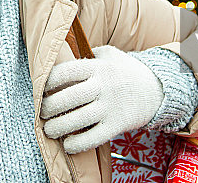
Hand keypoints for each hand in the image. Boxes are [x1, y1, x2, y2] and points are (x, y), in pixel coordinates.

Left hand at [41, 45, 163, 153]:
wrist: (156, 89)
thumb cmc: (125, 70)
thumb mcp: (108, 54)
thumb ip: (87, 54)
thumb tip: (61, 53)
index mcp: (98, 67)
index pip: (67, 71)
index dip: (49, 80)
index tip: (41, 87)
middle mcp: (103, 86)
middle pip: (70, 97)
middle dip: (50, 106)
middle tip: (42, 112)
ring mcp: (110, 107)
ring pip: (79, 120)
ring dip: (59, 127)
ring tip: (49, 130)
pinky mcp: (117, 125)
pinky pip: (94, 138)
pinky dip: (78, 144)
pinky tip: (68, 144)